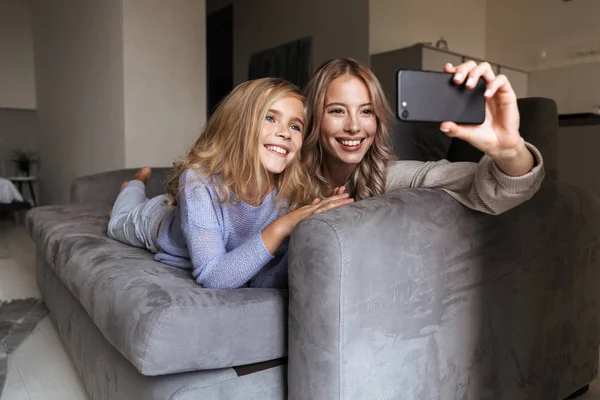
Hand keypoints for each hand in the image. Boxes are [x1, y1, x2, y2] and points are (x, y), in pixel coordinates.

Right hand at [261, 191, 353, 253]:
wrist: (282, 226)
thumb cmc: (292, 223)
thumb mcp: (304, 214)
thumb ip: (311, 207)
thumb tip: (318, 200)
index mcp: (313, 208)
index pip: (326, 201)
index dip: (336, 197)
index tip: (345, 194)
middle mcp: (313, 208)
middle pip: (328, 201)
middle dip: (339, 198)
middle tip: (350, 195)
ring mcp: (310, 212)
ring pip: (326, 205)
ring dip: (337, 202)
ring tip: (347, 199)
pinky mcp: (307, 216)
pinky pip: (318, 212)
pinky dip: (325, 209)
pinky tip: (333, 207)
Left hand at [440, 61, 533, 175]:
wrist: (500, 144)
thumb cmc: (482, 136)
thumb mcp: (465, 133)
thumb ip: (454, 129)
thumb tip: (443, 125)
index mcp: (467, 95)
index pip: (460, 75)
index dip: (453, 70)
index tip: (447, 70)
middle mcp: (479, 89)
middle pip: (471, 67)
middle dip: (463, 69)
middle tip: (457, 80)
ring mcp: (492, 89)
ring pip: (485, 68)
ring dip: (476, 73)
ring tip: (469, 85)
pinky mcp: (505, 93)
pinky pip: (501, 80)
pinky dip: (493, 84)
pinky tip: (486, 94)